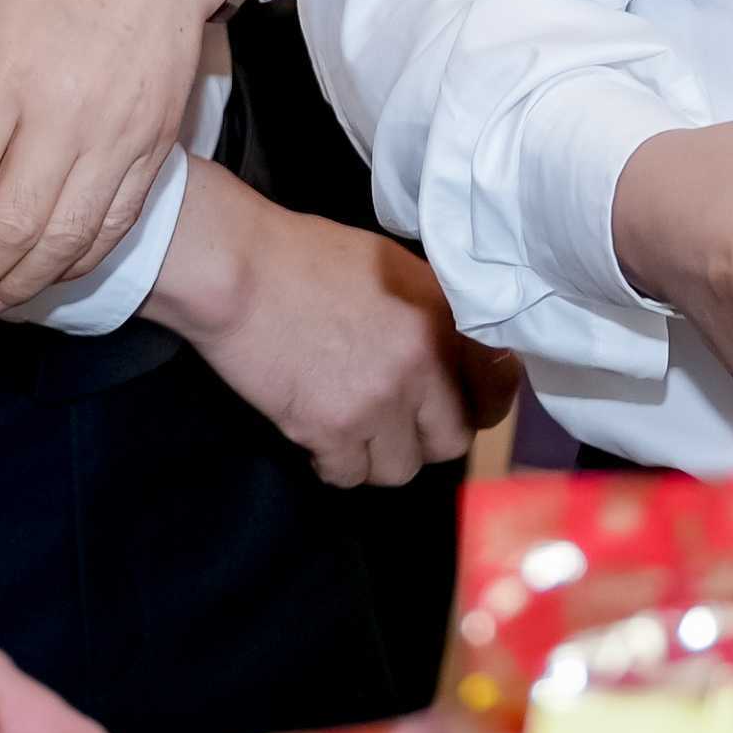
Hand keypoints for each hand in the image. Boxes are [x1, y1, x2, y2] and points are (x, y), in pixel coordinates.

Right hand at [148, 163, 486, 489]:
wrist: (237, 269)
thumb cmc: (304, 256)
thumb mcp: (393, 267)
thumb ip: (431, 312)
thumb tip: (454, 350)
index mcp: (444, 317)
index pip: (496, 389)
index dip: (478, 404)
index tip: (458, 406)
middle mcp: (422, 363)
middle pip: (451, 441)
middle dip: (425, 437)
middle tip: (397, 423)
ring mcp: (379, 400)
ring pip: (401, 468)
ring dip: (379, 456)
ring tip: (353, 430)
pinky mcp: (331, 428)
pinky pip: (348, 475)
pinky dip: (334, 464)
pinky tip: (319, 437)